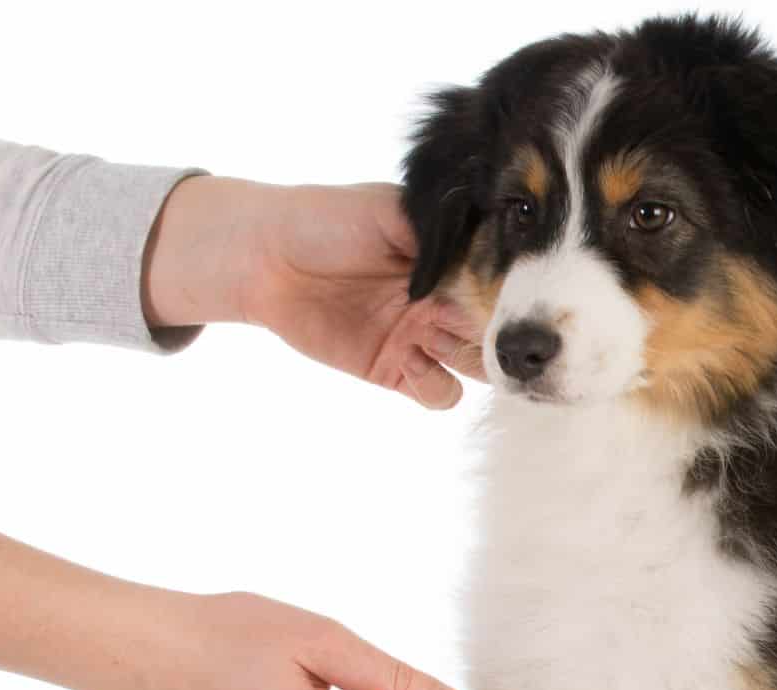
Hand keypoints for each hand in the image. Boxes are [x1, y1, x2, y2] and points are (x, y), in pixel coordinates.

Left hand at [143, 177, 483, 408]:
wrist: (265, 259)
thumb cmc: (325, 220)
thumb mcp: (386, 210)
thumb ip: (437, 232)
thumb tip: (486, 254)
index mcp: (453, 259)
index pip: (501, 283)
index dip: (511, 294)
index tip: (512, 299)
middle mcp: (445, 301)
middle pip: (498, 331)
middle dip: (504, 338)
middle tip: (490, 334)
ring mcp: (422, 338)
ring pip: (476, 368)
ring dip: (476, 366)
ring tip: (439, 343)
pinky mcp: (394, 370)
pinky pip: (436, 393)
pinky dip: (437, 388)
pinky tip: (413, 365)